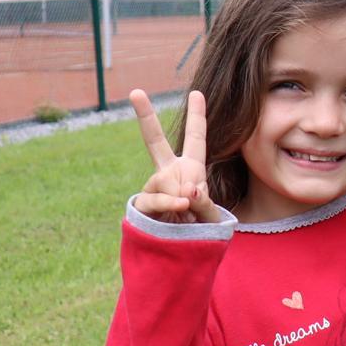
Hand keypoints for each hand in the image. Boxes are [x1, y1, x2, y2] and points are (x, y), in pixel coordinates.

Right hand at [130, 89, 222, 223]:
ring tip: (188, 208)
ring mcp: (154, 187)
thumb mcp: (210, 214)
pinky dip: (170, 201)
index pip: (196, 139)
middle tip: (135, 92)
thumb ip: (203, 200)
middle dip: (145, 116)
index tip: (197, 93)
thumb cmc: (199, 230)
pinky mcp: (144, 204)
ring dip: (179, 193)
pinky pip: (154, 198)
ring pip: (163, 179)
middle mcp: (169, 172)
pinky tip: (181, 206)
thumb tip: (186, 188)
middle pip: (154, 141)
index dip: (197, 116)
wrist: (181, 253)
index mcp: (191, 169)